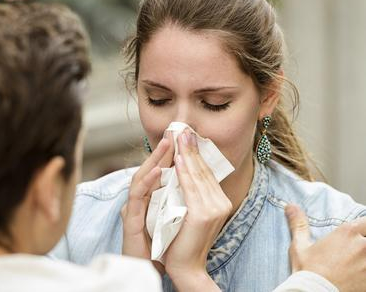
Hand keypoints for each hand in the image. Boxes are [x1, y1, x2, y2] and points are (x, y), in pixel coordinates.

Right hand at [121, 133, 173, 272]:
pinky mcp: (129, 219)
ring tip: (167, 143)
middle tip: (175, 131)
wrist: (160, 267)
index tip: (183, 137)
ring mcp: (132, 208)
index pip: (160, 170)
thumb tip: (196, 178)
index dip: (170, 153)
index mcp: (151, 198)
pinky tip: (158, 170)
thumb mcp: (176, 214)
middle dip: (163, 149)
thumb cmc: (167, 242)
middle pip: (149, 169)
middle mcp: (140, 200)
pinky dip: (148, 181)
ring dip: (154, 159)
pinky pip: (137, 196)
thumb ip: (180, 195)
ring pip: (141, 177)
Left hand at [164, 129, 231, 290]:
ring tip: (179, 136)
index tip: (187, 136)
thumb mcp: (193, 213)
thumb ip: (193, 195)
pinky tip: (176, 159)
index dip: (196, 154)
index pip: (206, 172)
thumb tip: (185, 172)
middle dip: (191, 148)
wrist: (187, 267)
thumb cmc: (185, 241)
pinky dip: (183, 172)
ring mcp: (213, 208)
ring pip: (196, 175)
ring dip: (186, 154)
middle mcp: (220, 202)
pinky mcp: (203, 213)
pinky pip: (190, 187)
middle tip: (183, 129)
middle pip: (203, 170)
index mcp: (219, 201)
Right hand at [285, 204, 365, 291]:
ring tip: (358, 264)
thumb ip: (298, 224)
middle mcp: (362, 245)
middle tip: (356, 251)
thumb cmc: (308, 272)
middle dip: (364, 242)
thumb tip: (290, 206)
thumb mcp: (300, 246)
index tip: (357, 235)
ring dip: (365, 257)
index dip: (362, 229)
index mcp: (346, 233)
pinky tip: (359, 275)